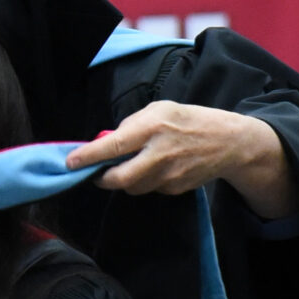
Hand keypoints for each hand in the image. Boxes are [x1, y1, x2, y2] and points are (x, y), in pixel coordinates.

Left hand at [66, 103, 298, 218]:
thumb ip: (131, 124)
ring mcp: (169, 175)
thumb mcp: (159, 109)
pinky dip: (146, 182)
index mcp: (153, 127)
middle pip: (120, 179)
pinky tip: (157, 168)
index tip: (71, 162)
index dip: (88, 156)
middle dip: (103, 179)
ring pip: (133, 187)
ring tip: (135, 163)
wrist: (228, 142)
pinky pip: (150, 190)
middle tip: (97, 173)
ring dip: (125, 180)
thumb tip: (106, 142)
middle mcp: (160, 154)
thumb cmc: (189, 120)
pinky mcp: (176, 189)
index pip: (113, 146)